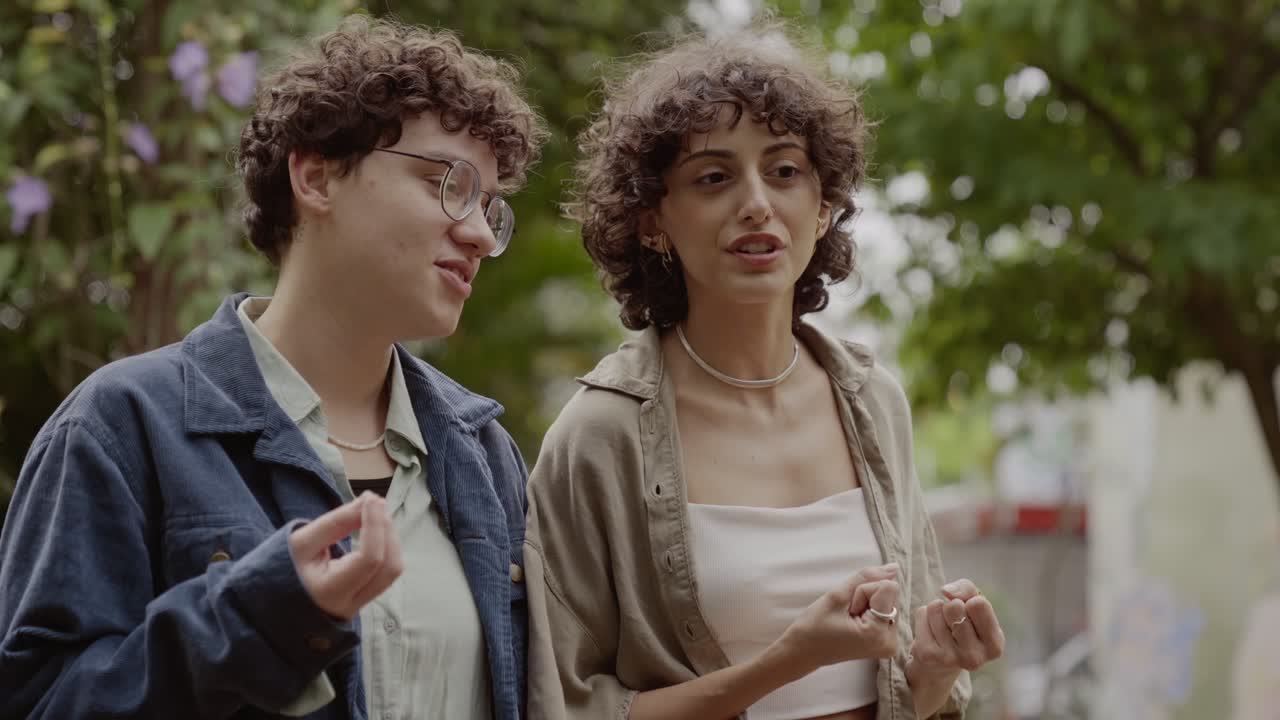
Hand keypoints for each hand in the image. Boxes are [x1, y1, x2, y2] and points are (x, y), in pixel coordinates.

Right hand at [289, 492, 402, 619]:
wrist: (277, 599)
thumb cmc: (285, 567)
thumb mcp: (302, 542)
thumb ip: (336, 522)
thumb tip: (369, 502)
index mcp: (330, 592)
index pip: (369, 558)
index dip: (375, 525)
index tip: (372, 498)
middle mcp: (349, 604)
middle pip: (388, 566)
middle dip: (387, 530)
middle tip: (375, 503)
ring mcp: (360, 605)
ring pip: (392, 571)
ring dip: (391, 538)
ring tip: (377, 514)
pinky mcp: (365, 600)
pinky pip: (387, 573)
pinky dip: (388, 548)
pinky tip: (377, 531)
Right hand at [777, 563, 901, 674]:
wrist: (804, 651)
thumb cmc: (814, 626)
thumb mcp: (837, 596)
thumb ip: (866, 577)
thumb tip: (894, 567)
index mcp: (879, 633)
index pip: (888, 587)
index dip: (864, 590)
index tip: (848, 608)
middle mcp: (892, 642)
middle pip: (892, 594)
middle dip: (868, 596)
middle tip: (847, 614)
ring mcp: (891, 643)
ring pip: (889, 600)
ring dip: (869, 602)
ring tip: (850, 619)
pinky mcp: (888, 642)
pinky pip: (887, 610)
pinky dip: (872, 609)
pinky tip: (857, 622)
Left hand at [907, 578, 1004, 676]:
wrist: (940, 659)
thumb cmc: (964, 624)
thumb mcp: (974, 604)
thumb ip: (967, 589)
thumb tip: (946, 591)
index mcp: (994, 646)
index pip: (978, 604)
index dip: (970, 602)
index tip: (970, 615)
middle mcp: (975, 658)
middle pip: (954, 606)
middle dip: (952, 606)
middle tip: (953, 622)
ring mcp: (950, 659)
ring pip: (936, 607)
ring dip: (937, 611)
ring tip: (942, 628)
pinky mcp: (927, 655)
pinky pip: (921, 614)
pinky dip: (923, 617)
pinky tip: (930, 633)